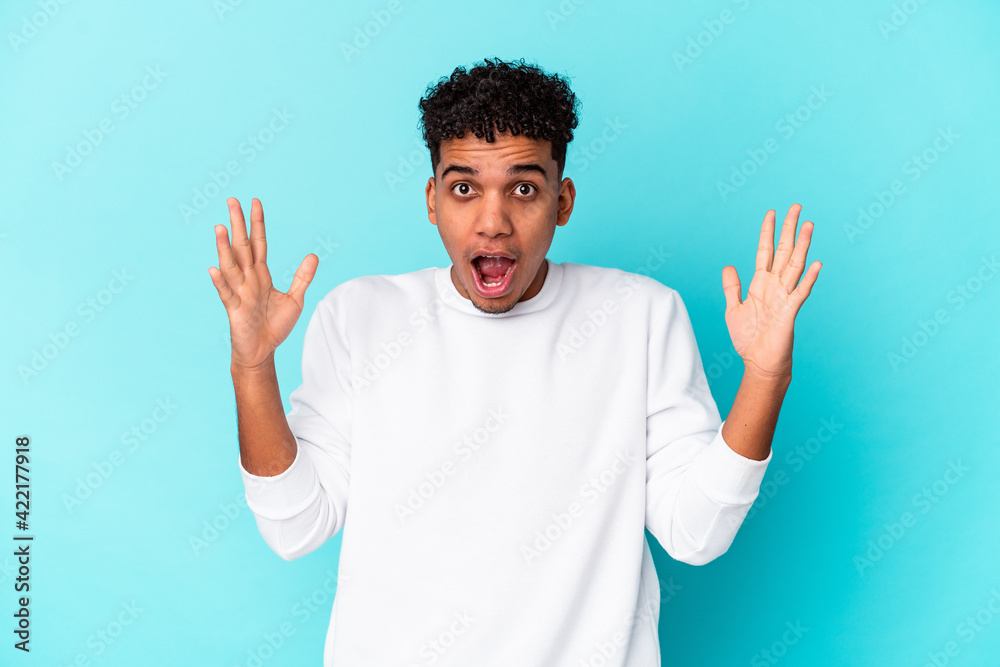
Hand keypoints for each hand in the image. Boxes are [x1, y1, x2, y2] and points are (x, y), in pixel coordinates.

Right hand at [208, 197, 317, 370]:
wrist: (263, 352)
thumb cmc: (275, 325)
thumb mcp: (295, 299)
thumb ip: (302, 277)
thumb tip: (313, 255)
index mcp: (261, 275)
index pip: (259, 243)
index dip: (258, 224)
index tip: (255, 202)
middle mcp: (248, 280)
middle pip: (242, 247)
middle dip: (238, 225)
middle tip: (232, 201)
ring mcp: (239, 293)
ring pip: (231, 266)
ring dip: (224, 248)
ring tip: (219, 228)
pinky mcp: (234, 310)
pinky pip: (226, 294)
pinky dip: (220, 282)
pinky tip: (214, 269)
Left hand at [721, 204, 820, 379]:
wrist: (759, 363)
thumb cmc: (748, 338)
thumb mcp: (733, 309)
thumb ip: (731, 287)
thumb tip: (728, 266)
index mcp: (760, 284)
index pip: (765, 251)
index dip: (767, 232)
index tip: (772, 212)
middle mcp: (774, 286)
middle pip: (783, 252)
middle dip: (788, 229)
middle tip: (796, 207)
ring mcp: (784, 297)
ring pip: (794, 266)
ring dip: (802, 246)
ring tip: (808, 225)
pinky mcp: (789, 312)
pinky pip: (800, 292)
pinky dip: (808, 279)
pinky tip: (815, 264)